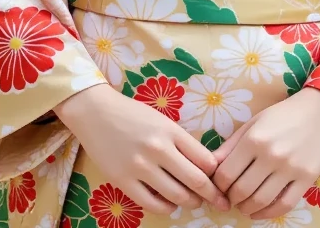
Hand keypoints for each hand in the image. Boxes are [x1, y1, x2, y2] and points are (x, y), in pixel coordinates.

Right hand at [54, 84, 230, 215]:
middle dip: (212, 195)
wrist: (96, 112)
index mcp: (171, 131)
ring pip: (177, 195)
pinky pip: (152, 204)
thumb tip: (203, 166)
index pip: (205, 160)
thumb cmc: (132, 114)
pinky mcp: (123, 181)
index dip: (217, 175)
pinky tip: (170, 204)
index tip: (223, 182)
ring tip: (194, 202)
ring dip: (191, 202)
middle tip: (220, 202)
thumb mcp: (162, 120)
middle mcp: (158, 149)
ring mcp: (140, 166)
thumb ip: (180, 141)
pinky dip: (167, 208)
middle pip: (196, 180)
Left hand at [212, 87, 319, 218]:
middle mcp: (271, 155)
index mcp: (254, 139)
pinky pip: (284, 205)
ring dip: (246, 208)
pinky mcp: (306, 180)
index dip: (217, 185)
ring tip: (243, 204)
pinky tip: (259, 212)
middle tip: (230, 197)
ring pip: (260, 201)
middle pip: (241, 190)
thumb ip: (230, 145)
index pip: (226, 174)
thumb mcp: (253, 123)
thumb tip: (210, 166)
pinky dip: (267, 214)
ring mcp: (290, 169)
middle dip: (230, 198)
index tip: (219, 185)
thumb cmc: (283, 114)